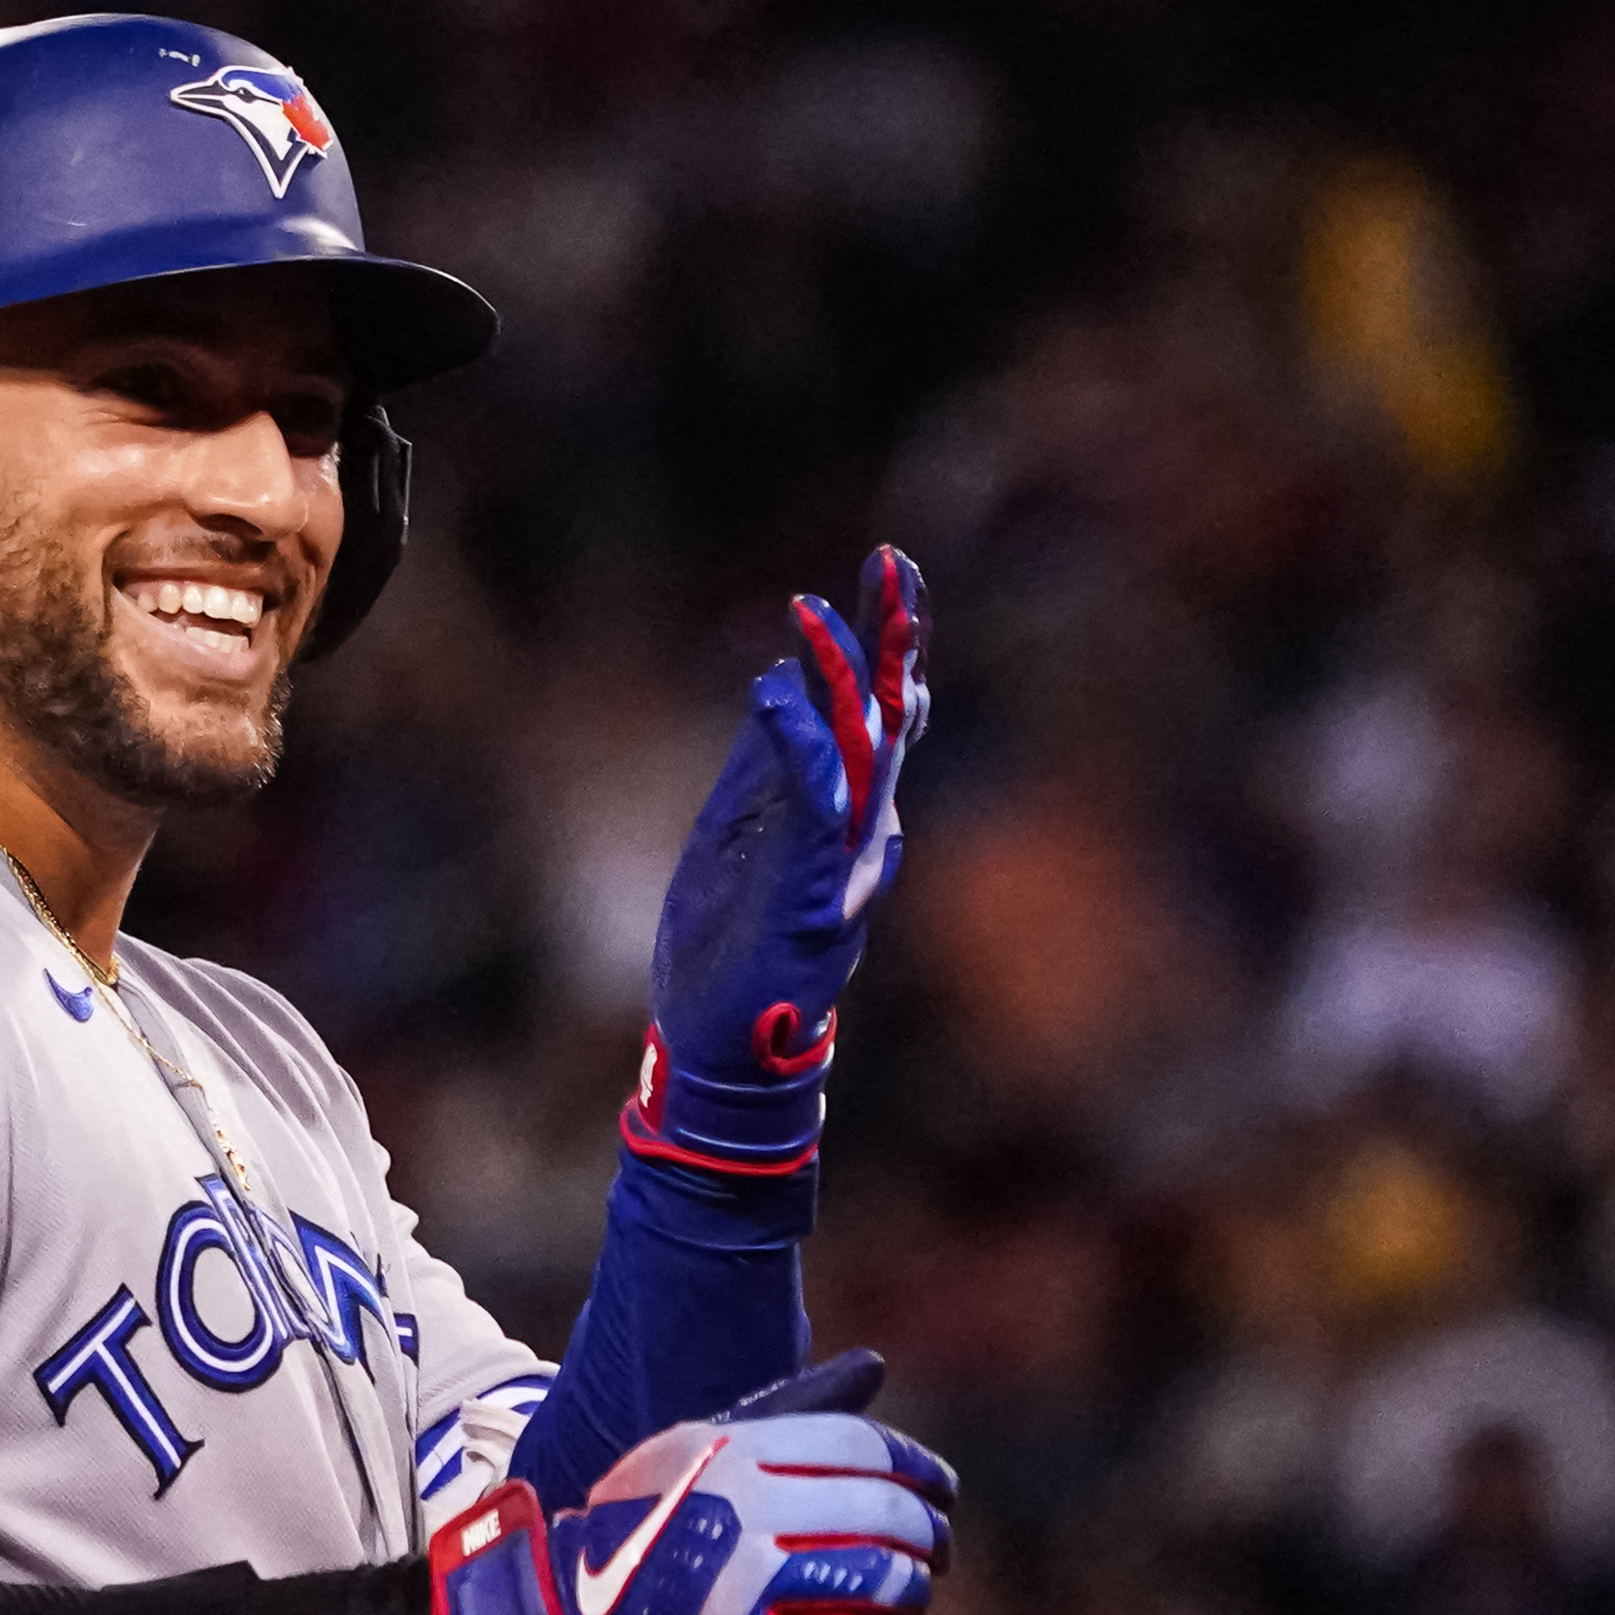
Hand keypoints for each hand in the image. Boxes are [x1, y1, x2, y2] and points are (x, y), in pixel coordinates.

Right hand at [428, 1350, 952, 1614]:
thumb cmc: (640, 1529)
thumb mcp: (698, 1451)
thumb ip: (787, 1412)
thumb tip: (874, 1365)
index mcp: (730, 1450)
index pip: (864, 1449)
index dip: (920, 1471)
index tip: (943, 1492)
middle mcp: (738, 1507)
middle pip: (881, 1512)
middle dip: (928, 1535)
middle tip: (938, 1552)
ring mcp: (740, 1581)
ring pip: (879, 1577)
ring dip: (911, 1588)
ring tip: (911, 1596)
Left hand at [624, 549, 928, 1176]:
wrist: (720, 1054)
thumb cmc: (732, 947)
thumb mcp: (742, 829)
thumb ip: (770, 762)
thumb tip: (785, 681)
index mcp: (844, 813)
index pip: (879, 709)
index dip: (886, 638)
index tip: (888, 566)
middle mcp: (860, 833)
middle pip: (891, 718)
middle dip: (894, 638)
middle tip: (894, 561)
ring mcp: (840, 868)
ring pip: (863, 757)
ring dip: (845, 680)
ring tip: (821, 613)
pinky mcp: (807, 901)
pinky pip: (813, 812)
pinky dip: (799, 750)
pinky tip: (778, 693)